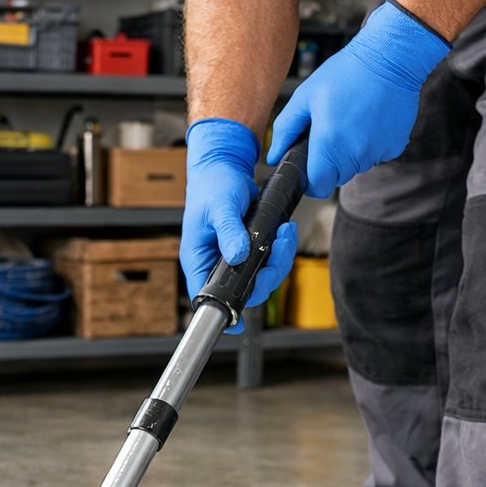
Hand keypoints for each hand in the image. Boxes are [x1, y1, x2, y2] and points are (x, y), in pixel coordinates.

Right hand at [181, 117, 297, 332]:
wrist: (224, 166)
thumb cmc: (213, 184)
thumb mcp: (220, 205)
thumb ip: (229, 230)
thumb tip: (238, 255)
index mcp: (199, 259)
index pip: (205, 296)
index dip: (222, 311)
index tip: (239, 321)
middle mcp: (216, 264)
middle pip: (242, 292)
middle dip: (265, 277)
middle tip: (277, 250)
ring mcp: (234, 260)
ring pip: (260, 279)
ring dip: (279, 260)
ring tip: (286, 233)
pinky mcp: (250, 251)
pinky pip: (269, 262)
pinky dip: (281, 250)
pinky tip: (285, 232)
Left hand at [268, 1, 450, 197]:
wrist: (389, 56)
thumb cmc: (346, 72)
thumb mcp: (306, 96)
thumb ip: (286, 129)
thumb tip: (274, 156)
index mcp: (329, 144)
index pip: (318, 187)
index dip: (311, 180)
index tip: (311, 166)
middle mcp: (354, 154)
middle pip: (337, 178)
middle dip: (331, 164)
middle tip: (332, 132)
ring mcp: (377, 152)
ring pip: (357, 167)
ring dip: (351, 154)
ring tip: (352, 121)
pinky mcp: (394, 147)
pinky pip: (377, 156)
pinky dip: (371, 144)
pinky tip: (370, 120)